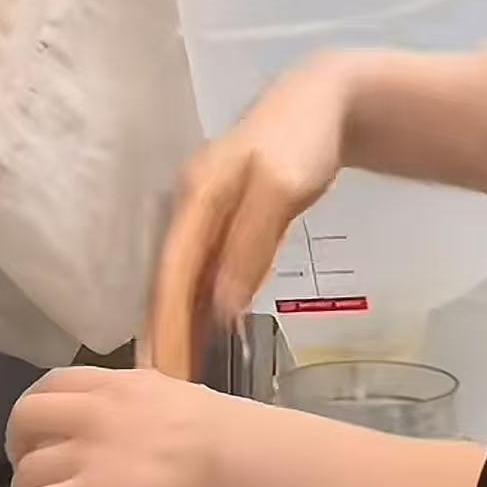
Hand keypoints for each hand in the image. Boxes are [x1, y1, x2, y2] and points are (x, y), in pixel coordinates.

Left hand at [0, 368, 256, 486]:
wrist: (246, 463)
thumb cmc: (242, 442)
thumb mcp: (193, 405)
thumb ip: (166, 411)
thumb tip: (169, 428)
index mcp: (125, 385)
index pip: (63, 381)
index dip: (44, 406)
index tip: (47, 427)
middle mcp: (96, 411)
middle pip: (28, 414)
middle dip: (21, 441)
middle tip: (32, 466)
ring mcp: (87, 453)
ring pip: (28, 468)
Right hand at [150, 53, 353, 365]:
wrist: (326, 100)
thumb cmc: (304, 140)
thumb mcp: (280, 188)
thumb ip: (250, 245)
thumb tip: (221, 308)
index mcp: (195, 197)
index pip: (172, 274)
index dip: (165, 324)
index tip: (162, 369)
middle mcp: (190, 208)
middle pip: (170, 282)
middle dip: (163, 333)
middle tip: (161, 386)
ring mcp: (206, 216)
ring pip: (185, 281)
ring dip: (179, 325)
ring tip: (174, 374)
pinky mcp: (225, 224)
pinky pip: (205, 274)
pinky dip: (200, 308)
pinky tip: (200, 338)